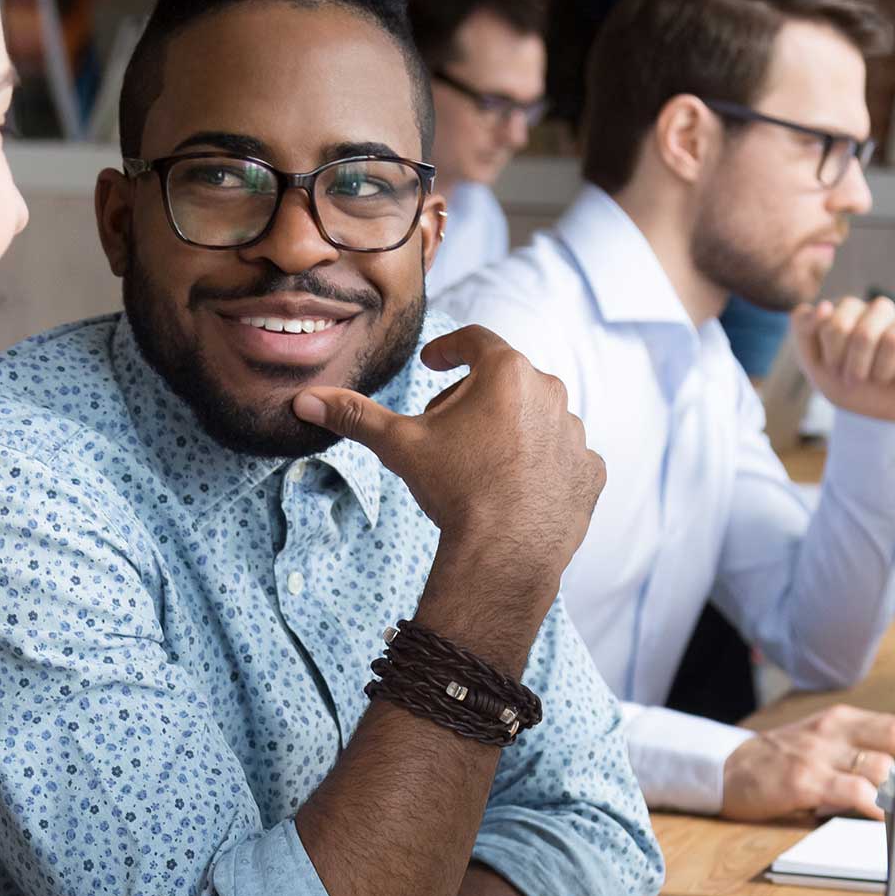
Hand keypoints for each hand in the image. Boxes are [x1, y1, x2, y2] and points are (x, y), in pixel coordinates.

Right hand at [294, 325, 604, 608]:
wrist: (505, 554)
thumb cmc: (455, 490)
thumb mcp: (399, 446)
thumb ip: (355, 416)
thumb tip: (304, 401)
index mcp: (507, 372)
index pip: (475, 340)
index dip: (449, 349)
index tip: (434, 362)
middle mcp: (551, 393)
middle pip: (506, 381)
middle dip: (474, 397)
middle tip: (445, 427)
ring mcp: (576, 434)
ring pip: (537, 418)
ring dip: (511, 429)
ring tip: (480, 461)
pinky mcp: (590, 472)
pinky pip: (563, 456)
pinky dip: (541, 465)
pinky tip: (516, 488)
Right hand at [720, 705, 894, 821]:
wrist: (722, 768)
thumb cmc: (776, 760)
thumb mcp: (816, 741)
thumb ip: (854, 749)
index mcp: (839, 720)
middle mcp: (831, 731)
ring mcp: (817, 755)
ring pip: (880, 768)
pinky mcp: (804, 781)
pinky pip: (854, 793)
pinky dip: (875, 808)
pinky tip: (884, 821)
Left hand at [793, 296, 894, 423]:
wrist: (870, 413)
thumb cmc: (841, 380)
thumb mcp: (812, 360)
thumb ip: (804, 329)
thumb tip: (822, 306)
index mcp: (850, 309)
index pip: (836, 322)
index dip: (832, 353)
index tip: (832, 367)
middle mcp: (879, 310)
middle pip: (865, 333)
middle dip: (855, 366)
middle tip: (853, 379)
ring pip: (894, 342)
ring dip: (880, 372)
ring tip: (878, 379)